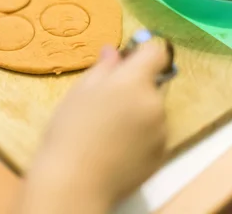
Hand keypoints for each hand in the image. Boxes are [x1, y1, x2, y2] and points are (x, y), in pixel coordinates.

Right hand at [20, 42, 169, 212]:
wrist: (75, 179)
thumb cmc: (69, 129)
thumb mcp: (79, 92)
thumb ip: (102, 68)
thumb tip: (114, 52)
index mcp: (134, 82)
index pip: (156, 52)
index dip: (143, 52)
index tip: (126, 61)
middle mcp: (155, 103)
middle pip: (153, 83)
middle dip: (135, 86)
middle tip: (105, 101)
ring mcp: (161, 130)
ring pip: (153, 109)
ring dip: (138, 111)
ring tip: (108, 128)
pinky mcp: (161, 154)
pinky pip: (154, 133)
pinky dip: (140, 134)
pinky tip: (116, 145)